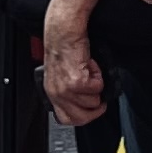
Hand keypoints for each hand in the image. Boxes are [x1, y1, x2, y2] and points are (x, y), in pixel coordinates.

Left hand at [40, 0, 102, 124]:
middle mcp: (57, 93)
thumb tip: (85, 104)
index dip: (83, 116)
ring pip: (93, 102)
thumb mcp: (62, 76)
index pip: (66, 119)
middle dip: (95, 107)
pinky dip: (99, 75)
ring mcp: (67, 89)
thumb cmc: (65, 49)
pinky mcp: (78, 81)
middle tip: (98, 95)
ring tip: (90, 72)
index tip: (91, 109)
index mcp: (52, 93)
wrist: (64, 33)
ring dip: (97, 86)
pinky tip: (90, 65)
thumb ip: (69, 93)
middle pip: (82, 117)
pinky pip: (98, 88)